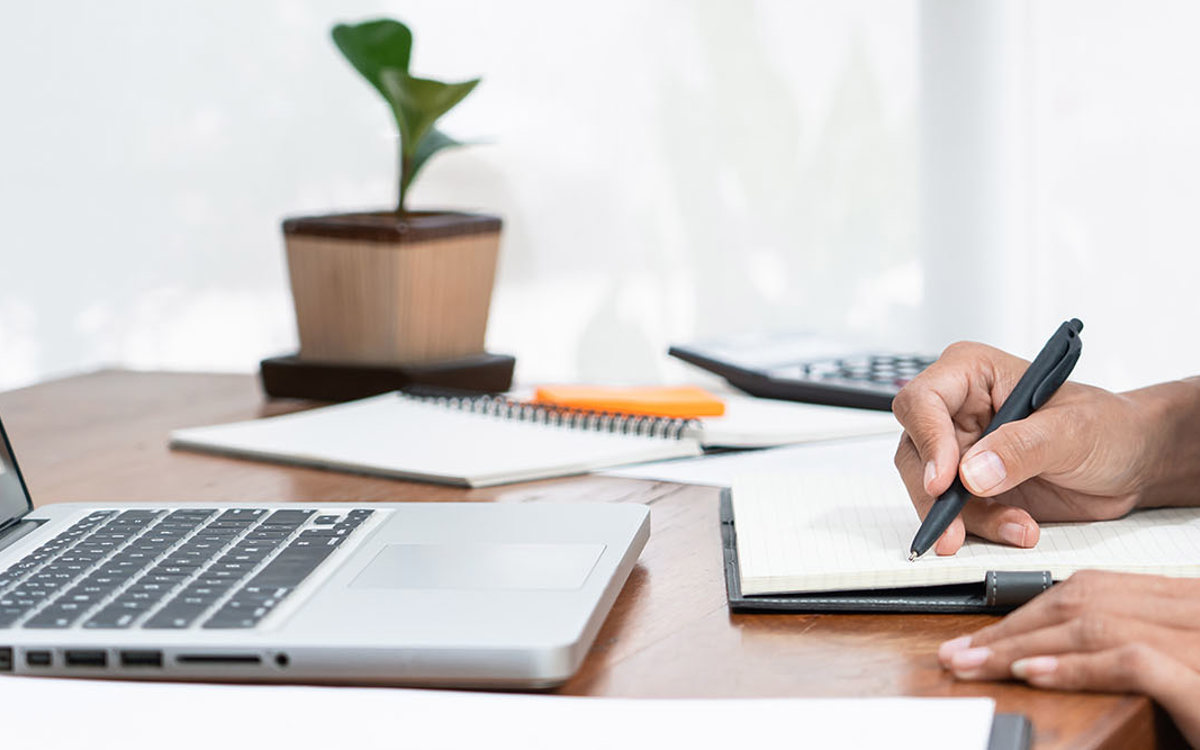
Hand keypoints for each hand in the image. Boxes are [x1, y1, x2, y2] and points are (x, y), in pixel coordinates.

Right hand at [892, 341, 1155, 554]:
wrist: (1132, 463)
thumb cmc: (1108, 426)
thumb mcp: (1073, 431)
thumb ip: (1022, 447)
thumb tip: (972, 472)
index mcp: (972, 374)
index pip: (923, 401)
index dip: (927, 440)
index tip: (945, 481)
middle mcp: (957, 410)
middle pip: (915, 451)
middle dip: (934, 495)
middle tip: (953, 527)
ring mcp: (961, 451)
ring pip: (929, 489)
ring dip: (965, 518)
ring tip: (1015, 527)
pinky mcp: (971, 488)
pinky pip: (956, 514)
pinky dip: (982, 529)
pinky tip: (1018, 529)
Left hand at [939, 570, 1199, 745]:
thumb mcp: (1172, 686)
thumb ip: (1123, 659)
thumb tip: (1048, 661)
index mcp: (1187, 608)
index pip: (1094, 592)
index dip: (1029, 613)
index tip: (979, 639)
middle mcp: (1196, 611)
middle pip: (1086, 599)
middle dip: (1013, 626)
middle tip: (957, 653)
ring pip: (1097, 620)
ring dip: (1024, 643)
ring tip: (973, 665)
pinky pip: (1132, 657)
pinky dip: (1076, 665)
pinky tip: (1033, 675)